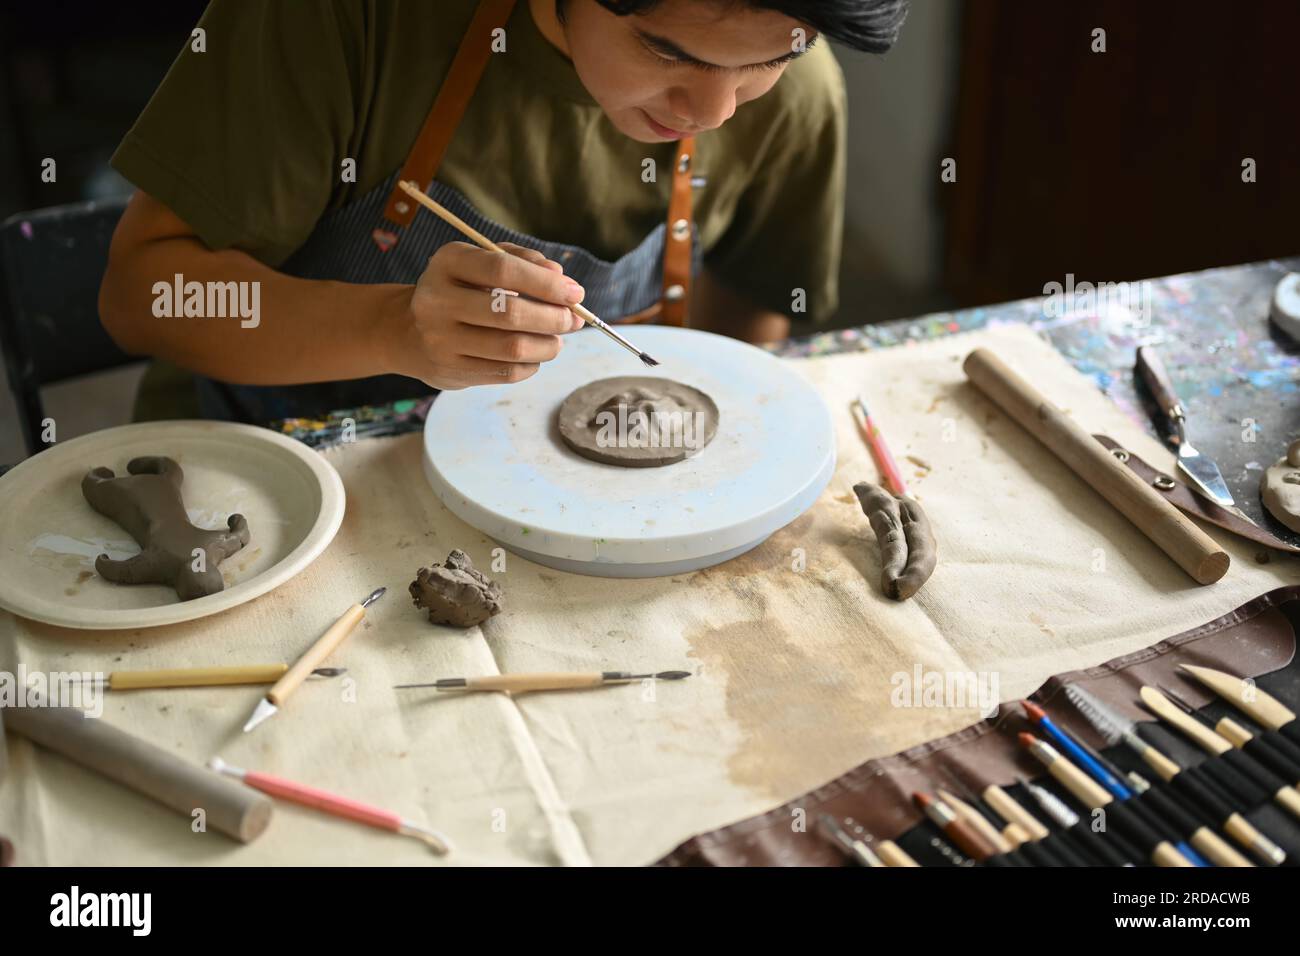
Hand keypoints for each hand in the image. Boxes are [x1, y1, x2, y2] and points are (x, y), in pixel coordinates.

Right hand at [388, 241, 584, 388]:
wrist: (410, 331)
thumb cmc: (460, 290)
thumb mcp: (482, 263)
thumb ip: (522, 261)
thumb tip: (559, 276)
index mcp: (447, 262)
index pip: (503, 269)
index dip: (545, 283)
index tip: (575, 293)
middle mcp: (437, 300)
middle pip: (510, 313)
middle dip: (554, 317)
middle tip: (573, 319)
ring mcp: (440, 340)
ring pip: (512, 348)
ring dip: (548, 345)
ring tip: (557, 339)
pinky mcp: (450, 371)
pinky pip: (506, 372)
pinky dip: (532, 364)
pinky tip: (535, 354)